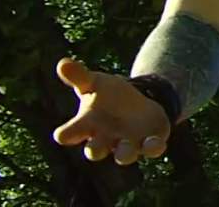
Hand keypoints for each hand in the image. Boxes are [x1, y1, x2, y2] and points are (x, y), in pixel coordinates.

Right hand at [52, 58, 170, 164]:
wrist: (136, 103)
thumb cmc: (108, 96)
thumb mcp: (94, 82)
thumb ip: (79, 76)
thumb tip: (62, 63)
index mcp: (87, 125)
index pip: (69, 134)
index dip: (66, 135)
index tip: (63, 134)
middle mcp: (105, 139)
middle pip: (95, 151)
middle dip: (95, 149)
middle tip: (94, 148)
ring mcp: (127, 143)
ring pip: (124, 155)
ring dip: (124, 152)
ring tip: (124, 145)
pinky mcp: (149, 142)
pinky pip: (151, 149)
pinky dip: (153, 147)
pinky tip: (156, 142)